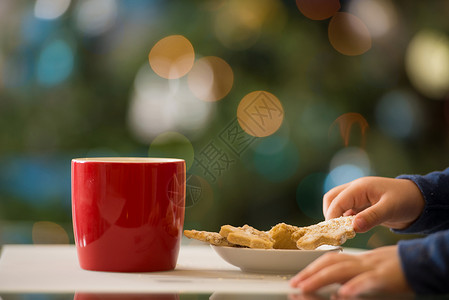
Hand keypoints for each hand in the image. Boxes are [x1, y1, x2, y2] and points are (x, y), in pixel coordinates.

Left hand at [290, 246, 411, 296]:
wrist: (421, 261)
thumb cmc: (397, 267)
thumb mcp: (372, 268)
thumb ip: (353, 274)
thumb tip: (336, 286)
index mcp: (358, 261)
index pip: (330, 262)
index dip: (312, 269)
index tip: (298, 279)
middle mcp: (361, 262)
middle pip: (331, 265)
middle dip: (310, 275)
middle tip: (295, 284)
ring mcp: (373, 269)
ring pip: (343, 271)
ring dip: (322, 279)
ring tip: (306, 287)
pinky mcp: (386, 278)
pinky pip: (369, 282)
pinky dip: (355, 287)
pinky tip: (344, 293)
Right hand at [323, 177, 424, 231]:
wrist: (419, 200)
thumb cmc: (406, 200)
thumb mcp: (390, 209)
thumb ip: (372, 217)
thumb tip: (353, 227)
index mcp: (360, 187)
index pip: (337, 201)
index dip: (331, 216)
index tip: (332, 233)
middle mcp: (355, 189)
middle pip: (331, 198)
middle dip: (329, 214)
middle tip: (334, 232)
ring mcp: (357, 197)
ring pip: (336, 203)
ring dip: (335, 216)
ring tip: (341, 232)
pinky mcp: (360, 205)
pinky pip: (345, 210)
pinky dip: (342, 219)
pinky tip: (349, 229)